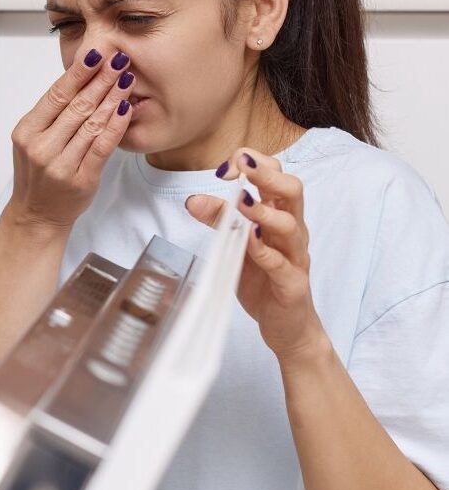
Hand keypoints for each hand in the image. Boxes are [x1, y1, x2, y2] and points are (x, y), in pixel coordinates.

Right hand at [8, 48, 133, 230]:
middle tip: (119, 59)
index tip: (96, 53)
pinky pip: (102, 147)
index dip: (79, 72)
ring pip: (92, 123)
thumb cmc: (39, 175)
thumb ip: (53, 114)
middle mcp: (41, 147)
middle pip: (76, 106)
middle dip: (101, 80)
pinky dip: (116, 125)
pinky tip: (126, 108)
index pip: (56, 94)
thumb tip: (81, 76)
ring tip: (127, 78)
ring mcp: (60, 165)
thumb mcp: (34, 141)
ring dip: (112, 97)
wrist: (37, 215)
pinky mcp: (80, 180)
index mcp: (27, 132)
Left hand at [185, 149, 329, 361]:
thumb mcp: (235, 247)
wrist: (287, 326)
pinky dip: (265, 251)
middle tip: (242, 164)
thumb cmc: (263, 281)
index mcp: (280, 217)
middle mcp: (292, 232)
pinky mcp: (293, 284)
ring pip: (290, 226)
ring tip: (243, 202)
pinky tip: (249, 242)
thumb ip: (219, 222)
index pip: (277, 177)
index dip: (256, 164)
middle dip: (266, 174)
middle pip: (292, 192)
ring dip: (265, 212)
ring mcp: (295, 257)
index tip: (228, 163)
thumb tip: (193, 199)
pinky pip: (282, 264)